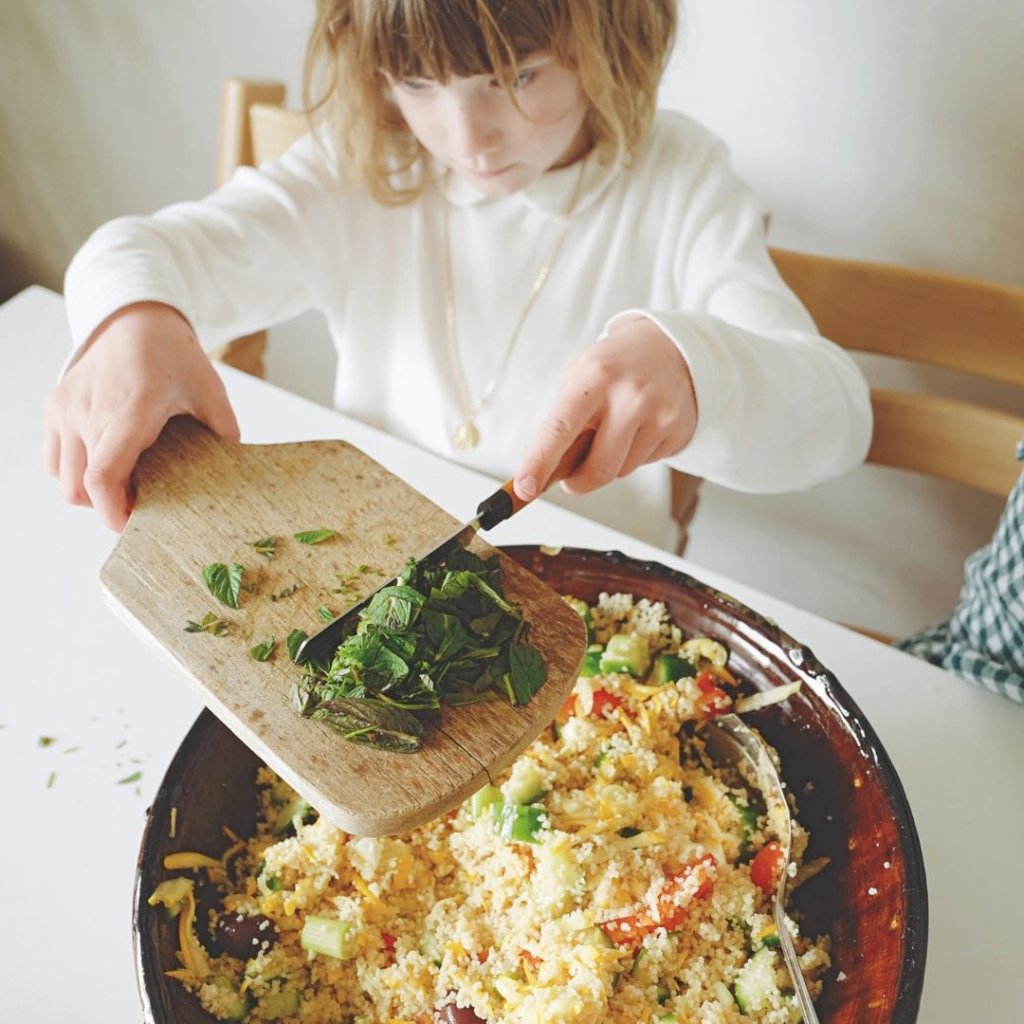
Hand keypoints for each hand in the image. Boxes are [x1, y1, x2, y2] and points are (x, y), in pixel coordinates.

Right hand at [43, 302, 239, 530]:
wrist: (135, 317)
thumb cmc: (175, 355)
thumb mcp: (211, 392)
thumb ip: (225, 434)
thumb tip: (238, 474)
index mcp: (130, 410)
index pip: (102, 479)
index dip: (115, 514)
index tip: (138, 525)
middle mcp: (89, 411)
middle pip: (82, 490)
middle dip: (111, 507)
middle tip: (145, 504)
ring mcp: (66, 409)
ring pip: (64, 479)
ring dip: (92, 492)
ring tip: (128, 482)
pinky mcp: (55, 407)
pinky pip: (54, 460)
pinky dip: (75, 472)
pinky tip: (108, 462)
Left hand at [514, 315, 696, 498]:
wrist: (673, 347)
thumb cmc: (616, 366)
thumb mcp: (581, 376)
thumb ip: (564, 419)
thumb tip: (549, 470)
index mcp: (594, 377)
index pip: (559, 429)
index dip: (539, 462)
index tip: (524, 489)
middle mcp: (629, 395)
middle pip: (597, 468)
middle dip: (578, 482)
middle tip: (571, 478)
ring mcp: (658, 414)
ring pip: (621, 471)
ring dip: (608, 464)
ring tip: (615, 431)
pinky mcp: (678, 429)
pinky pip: (644, 464)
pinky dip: (633, 455)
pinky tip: (639, 429)